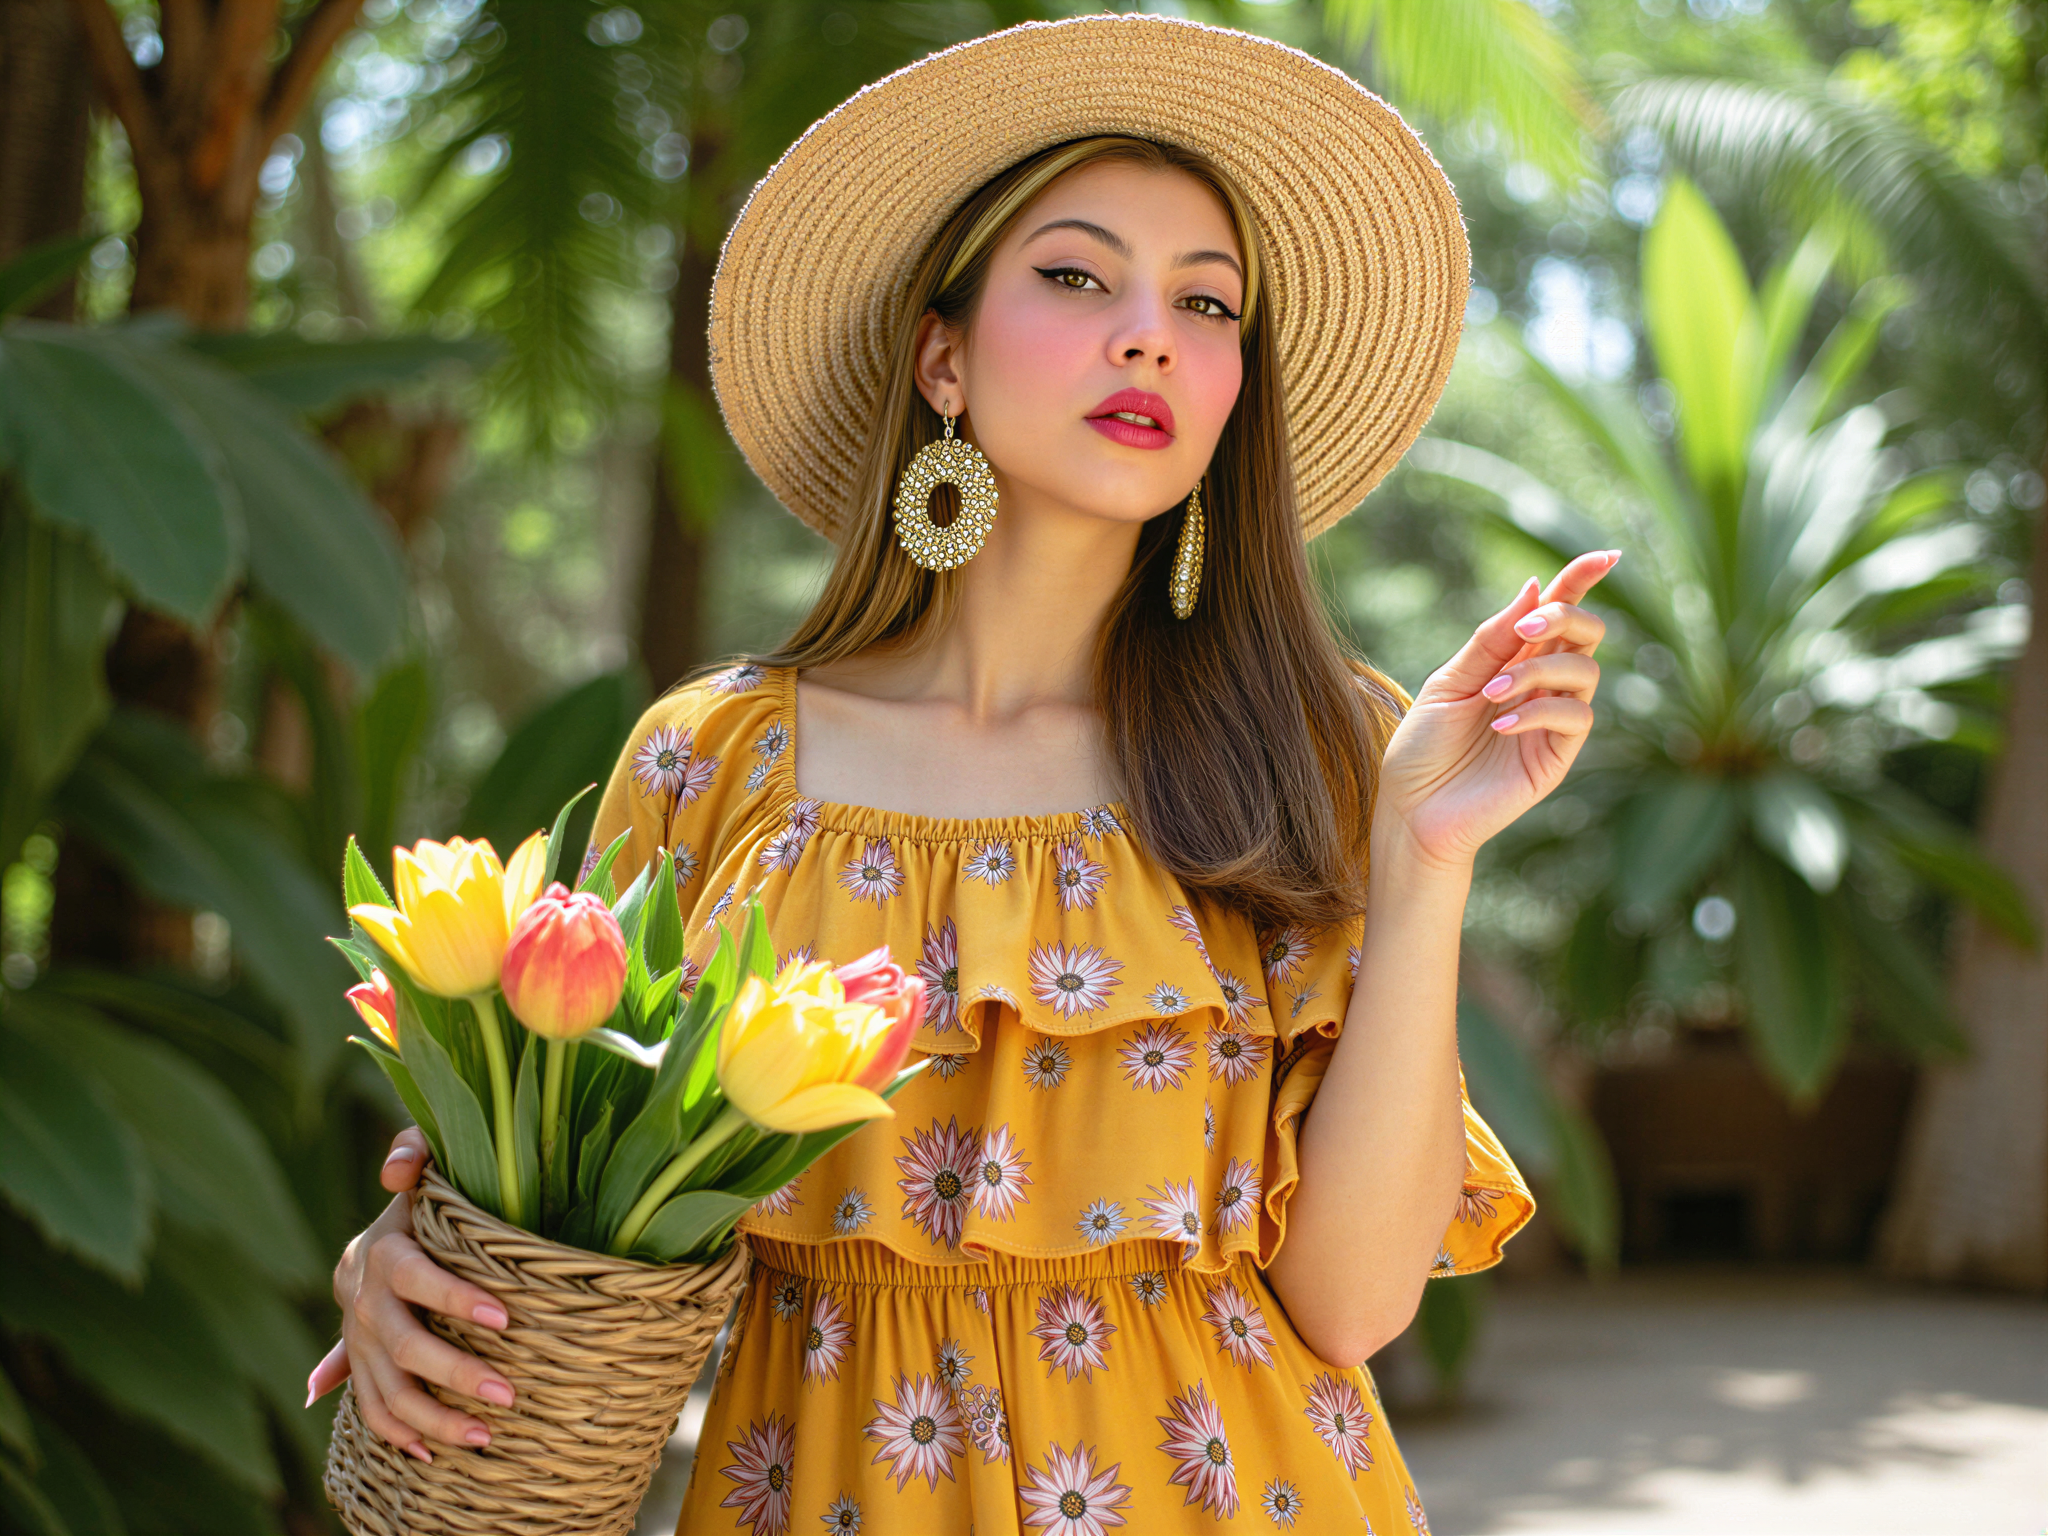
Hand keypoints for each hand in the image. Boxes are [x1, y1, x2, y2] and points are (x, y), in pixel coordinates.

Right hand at [308, 1127, 515, 1463]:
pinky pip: (369, 1411)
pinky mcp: (359, 1367)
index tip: (504, 1316)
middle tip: (507, 1394)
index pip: (414, 1277)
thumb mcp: (427, 1166)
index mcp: (383, 1252)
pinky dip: (397, 1435)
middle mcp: (363, 1301)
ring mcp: (357, 1340)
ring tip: (484, 1437)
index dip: (453, 1297)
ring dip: (431, 1419)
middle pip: (401, 1345)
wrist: (380, 1239)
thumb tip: (394, 1168)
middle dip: (453, 1373)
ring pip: (385, 1391)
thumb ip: (417, 1148)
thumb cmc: (428, 1198)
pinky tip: (431, 1454)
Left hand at [1375, 550, 1618, 871]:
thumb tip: (1533, 587)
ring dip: (1539, 670)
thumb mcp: (1449, 682)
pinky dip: (1539, 710)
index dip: (1581, 581)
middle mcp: (1541, 685)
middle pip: (1587, 634)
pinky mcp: (1556, 756)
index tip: (1604, 556)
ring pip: (1586, 673)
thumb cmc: (1422, 746)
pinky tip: (1500, 723)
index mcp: (1513, 659)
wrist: (1411, 809)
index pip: (1557, 612)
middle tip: (1525, 628)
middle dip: (1566, 617)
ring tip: (1491, 694)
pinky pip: (1575, 718)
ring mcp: (1552, 721)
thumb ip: (1491, 639)